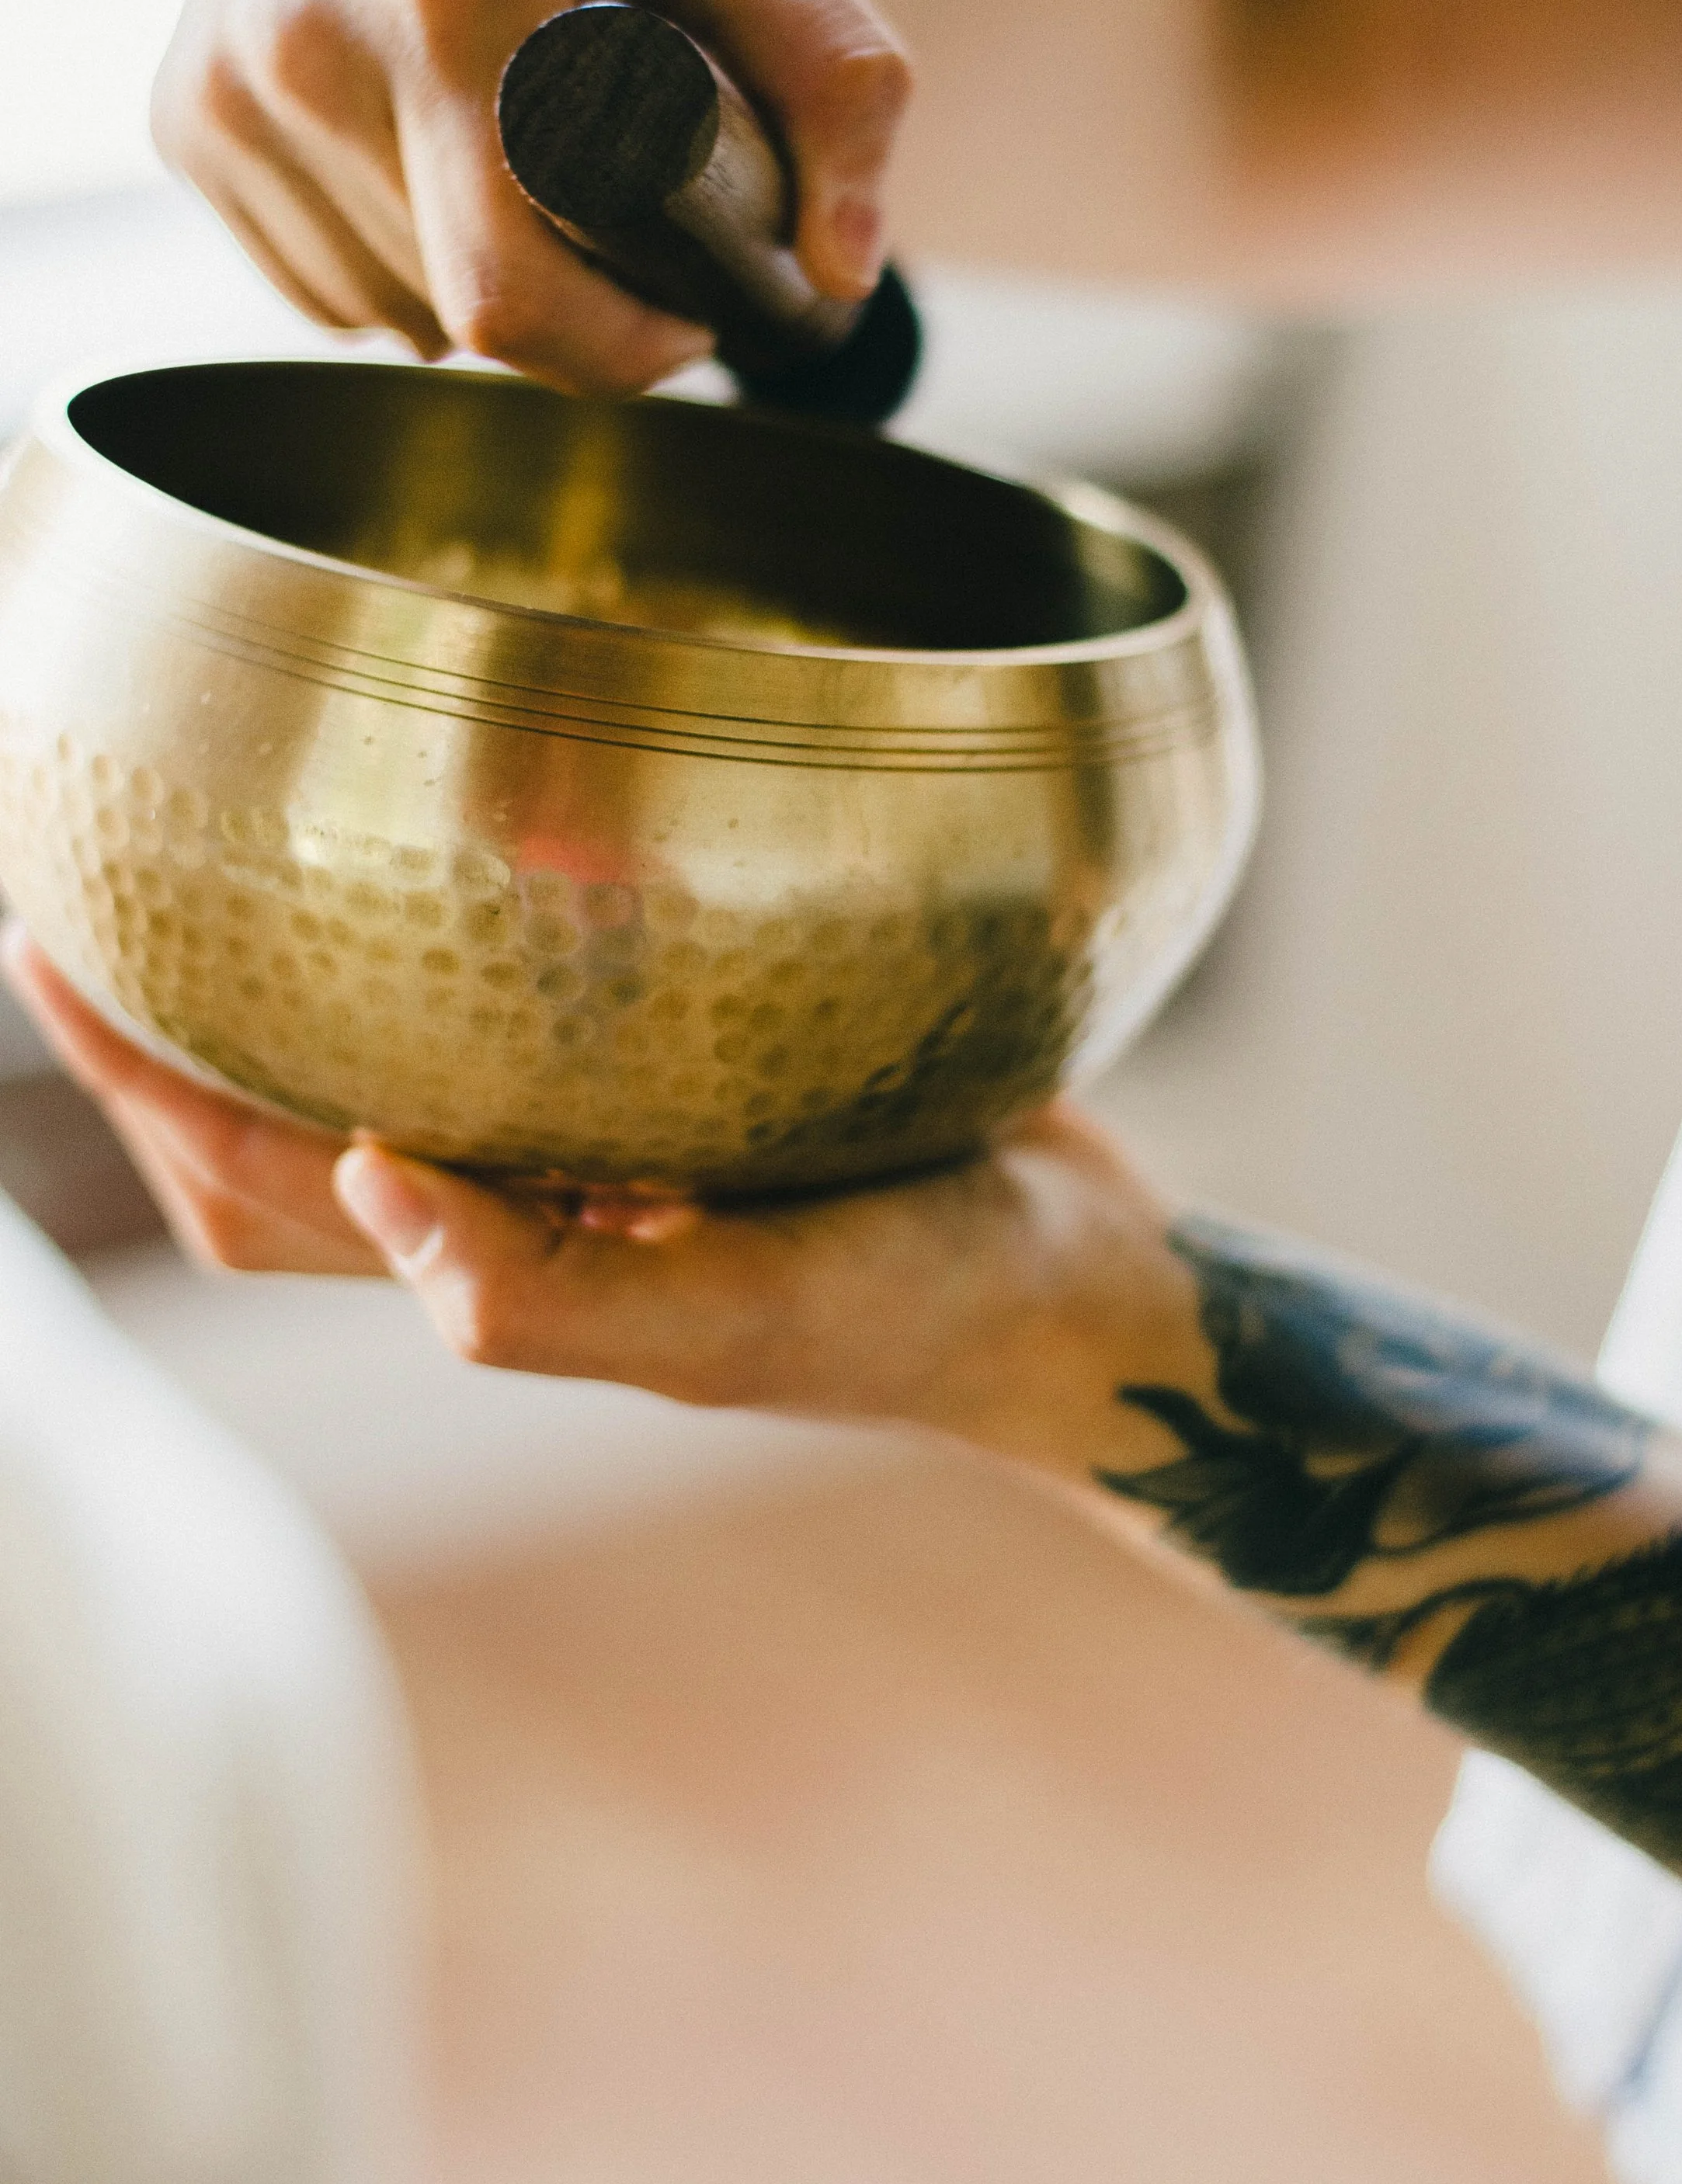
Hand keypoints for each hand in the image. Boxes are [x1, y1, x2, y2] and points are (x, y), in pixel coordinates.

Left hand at [2, 931, 1204, 1474]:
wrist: (1077, 1290)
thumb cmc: (922, 1311)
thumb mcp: (740, 1318)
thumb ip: (550, 1292)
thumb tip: (356, 1183)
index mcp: (507, 1270)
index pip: (256, 1188)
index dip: (138, 1084)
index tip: (44, 942)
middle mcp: (527, 1209)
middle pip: (277, 1128)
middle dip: (159, 1029)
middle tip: (74, 878)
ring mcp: (598, 1155)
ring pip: (383, 1068)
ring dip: (270, 992)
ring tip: (199, 864)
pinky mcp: (683, 1086)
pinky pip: (511, 1020)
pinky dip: (430, 959)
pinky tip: (434, 867)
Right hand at [153, 0, 910, 393]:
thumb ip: (839, 85)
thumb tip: (845, 271)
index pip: (510, 293)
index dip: (618, 350)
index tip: (689, 313)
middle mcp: (307, 41)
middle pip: (458, 314)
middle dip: (572, 319)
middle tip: (633, 237)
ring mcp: (228, 84)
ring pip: (387, 314)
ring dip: (480, 298)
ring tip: (536, 179)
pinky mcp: (186, 113)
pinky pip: (315, 284)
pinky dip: (395, 272)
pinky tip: (445, 174)